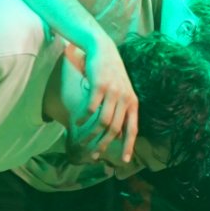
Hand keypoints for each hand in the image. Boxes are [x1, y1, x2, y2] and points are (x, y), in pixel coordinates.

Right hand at [75, 42, 138, 163]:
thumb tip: (119, 133)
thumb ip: (122, 111)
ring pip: (102, 122)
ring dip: (90, 134)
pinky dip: (82, 118)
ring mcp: (113, 92)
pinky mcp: (99, 86)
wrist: (103, 50)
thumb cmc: (112, 74)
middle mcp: (125, 98)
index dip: (129, 146)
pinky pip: (90, 109)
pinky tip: (76, 123)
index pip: (132, 128)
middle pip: (114, 129)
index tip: (125, 160)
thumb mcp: (122, 92)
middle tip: (93, 154)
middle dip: (103, 144)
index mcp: (133, 102)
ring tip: (81, 140)